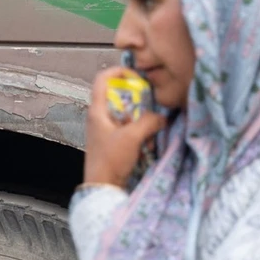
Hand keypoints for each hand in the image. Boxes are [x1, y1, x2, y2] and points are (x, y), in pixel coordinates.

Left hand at [85, 67, 164, 188]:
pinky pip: (127, 126)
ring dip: (140, 117)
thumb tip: (161, 117)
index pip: (103, 79)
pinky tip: (145, 142)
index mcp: (98, 111)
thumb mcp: (133, 137)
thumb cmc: (110, 161)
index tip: (136, 75)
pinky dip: (138, 130)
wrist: (103, 188)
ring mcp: (105, 129)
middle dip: (137, 99)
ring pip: (125, 111)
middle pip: (118, 94)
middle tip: (148, 105)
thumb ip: (149, 121)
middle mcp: (99, 117)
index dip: (119, 71)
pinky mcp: (112, 140)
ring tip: (148, 128)